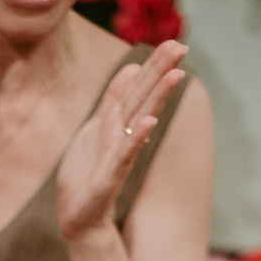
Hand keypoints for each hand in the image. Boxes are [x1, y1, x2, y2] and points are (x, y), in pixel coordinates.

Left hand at [56, 40, 187, 239]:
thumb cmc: (86, 174)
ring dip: (157, 98)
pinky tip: (150, 122)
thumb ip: (112, 101)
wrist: (78, 217)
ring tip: (175, 76)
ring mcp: (119, 156)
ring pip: (140, 120)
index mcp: (118, 124)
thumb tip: (130, 69)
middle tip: (182, 47)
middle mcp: (124, 137)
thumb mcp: (94, 129)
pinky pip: (125, 154)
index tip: (175, 43)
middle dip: (160, 72)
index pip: (137, 89)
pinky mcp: (110, 177)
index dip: (153, 66)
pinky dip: (137, 138)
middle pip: (143, 99)